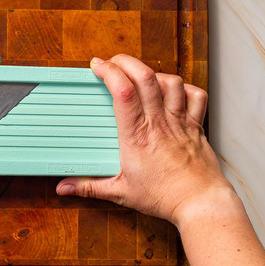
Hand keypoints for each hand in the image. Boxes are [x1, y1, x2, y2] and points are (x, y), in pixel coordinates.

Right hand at [56, 55, 232, 225]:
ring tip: (141, 78)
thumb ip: (89, 187)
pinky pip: (196, 96)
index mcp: (136, 135)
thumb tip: (64, 188)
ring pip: (171, 82)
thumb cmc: (164, 197)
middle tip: (113, 63)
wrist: (201, 204)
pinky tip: (172, 92)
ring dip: (154, 74)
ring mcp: (180, 121)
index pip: (123, 91)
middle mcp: (159, 122)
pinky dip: (184, 88)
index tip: (97, 67)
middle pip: (146, 76)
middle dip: (126, 61)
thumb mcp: (120, 193)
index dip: (109, 72)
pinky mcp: (195, 126)